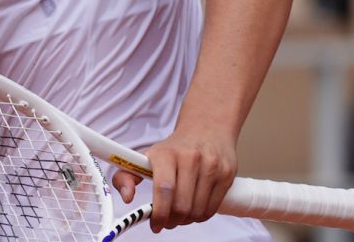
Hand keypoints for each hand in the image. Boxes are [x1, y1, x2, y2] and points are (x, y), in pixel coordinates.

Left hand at [112, 127, 238, 232]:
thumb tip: (126, 197)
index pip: (164, 189)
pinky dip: (201, 216)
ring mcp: (211, 166)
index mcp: (166, 153)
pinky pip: (212, 208)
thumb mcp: (146, 156)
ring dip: (186, 220)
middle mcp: (190, 158)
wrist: (206, 129)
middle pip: (182, 205)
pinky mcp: (226, 174)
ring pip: (198, 210)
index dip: (159, 213)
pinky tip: (194, 210)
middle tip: (167, 222)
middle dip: (172, 220)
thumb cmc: (174, 149)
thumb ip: (127, 175)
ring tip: (180, 215)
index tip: (155, 224)